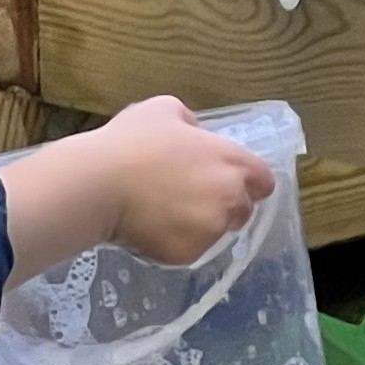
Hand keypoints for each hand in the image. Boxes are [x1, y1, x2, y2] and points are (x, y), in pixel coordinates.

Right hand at [84, 96, 277, 265]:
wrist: (101, 184)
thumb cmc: (134, 141)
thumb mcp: (165, 110)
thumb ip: (191, 123)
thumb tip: (195, 134)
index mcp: (232, 161)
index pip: (263, 181)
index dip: (248, 182)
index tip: (226, 180)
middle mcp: (231, 198)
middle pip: (242, 209)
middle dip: (224, 205)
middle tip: (189, 197)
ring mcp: (211, 230)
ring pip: (214, 232)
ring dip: (199, 225)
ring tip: (163, 212)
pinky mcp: (188, 254)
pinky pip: (188, 249)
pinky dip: (174, 242)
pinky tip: (150, 227)